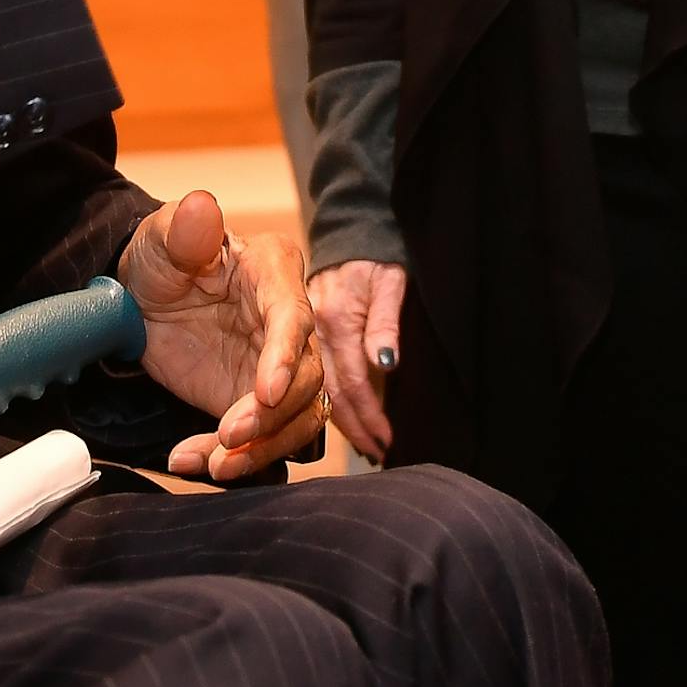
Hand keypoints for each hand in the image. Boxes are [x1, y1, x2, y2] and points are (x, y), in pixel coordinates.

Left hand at [117, 190, 326, 480]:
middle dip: (272, 416)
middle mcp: (288, 320)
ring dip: (260, 448)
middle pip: (308, 377)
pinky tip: (194, 462)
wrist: (141, 299)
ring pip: (297, 417)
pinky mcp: (257, 400)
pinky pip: (264, 438)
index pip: (294, 316)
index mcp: (273, 271)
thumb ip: (184, 228)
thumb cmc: (161, 257)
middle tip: (226, 438)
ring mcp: (277, 366)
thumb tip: (201, 207)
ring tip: (213, 465)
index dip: (285, 356)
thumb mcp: (162, 238)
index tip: (266, 393)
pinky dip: (234, 458)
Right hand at [307, 258, 404, 461]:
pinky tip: (339, 420)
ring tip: (364, 447)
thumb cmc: (375, 256)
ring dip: (339, 423)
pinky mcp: (298, 335)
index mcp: (335, 319)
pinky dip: (321, 403)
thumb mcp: (388, 279)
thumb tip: (386, 364)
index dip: (370, 415)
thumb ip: (385, 321)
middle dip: (354, 429)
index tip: (386, 442)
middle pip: (329, 394)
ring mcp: (301, 333)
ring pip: (314, 391)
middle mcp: (312, 330)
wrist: (348, 232)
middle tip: (376, 454)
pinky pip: (306, 378)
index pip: (353, 381)